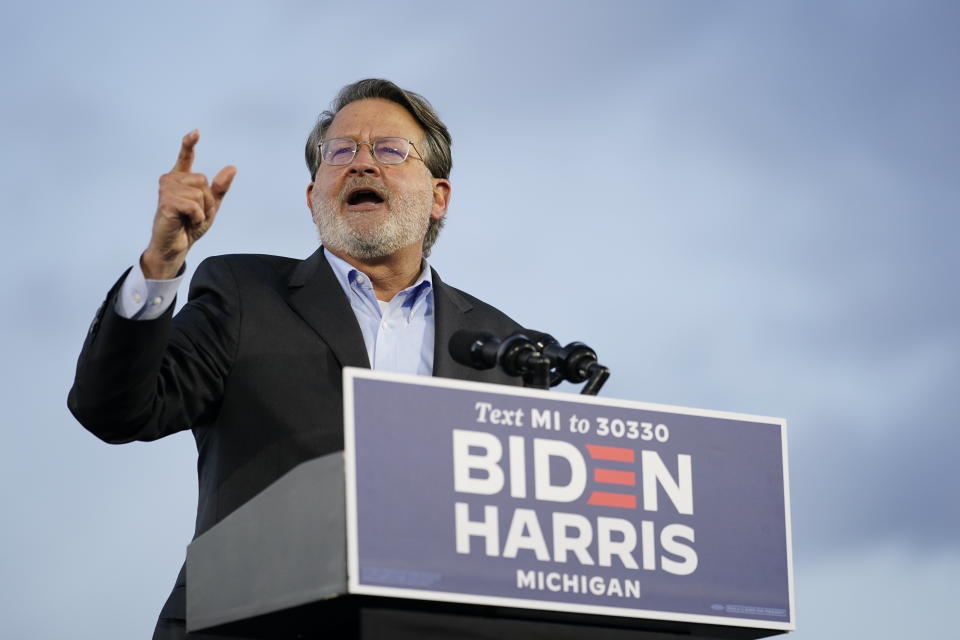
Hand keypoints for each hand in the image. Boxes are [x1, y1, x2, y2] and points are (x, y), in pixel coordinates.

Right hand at [141, 130, 236, 278]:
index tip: (195, 132)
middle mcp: (170, 180)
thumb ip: (219, 188)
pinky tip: (187, 222)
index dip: (189, 144)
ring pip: (199, 192)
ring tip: (190, 219)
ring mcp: (166, 190)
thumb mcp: (210, 206)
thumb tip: (232, 168)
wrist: (176, 246)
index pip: (185, 157)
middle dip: (207, 201)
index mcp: (181, 179)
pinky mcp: (165, 202)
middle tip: (196, 214)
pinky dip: (197, 216)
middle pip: (203, 180)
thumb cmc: (189, 226)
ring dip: (202, 210)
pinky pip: (193, 204)